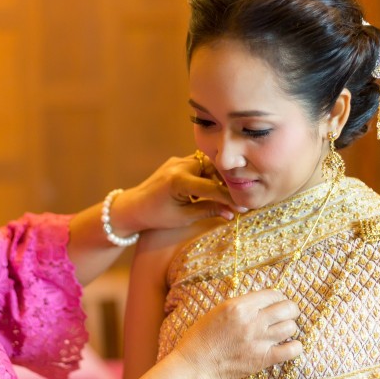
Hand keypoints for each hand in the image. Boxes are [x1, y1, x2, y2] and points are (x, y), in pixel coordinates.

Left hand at [110, 153, 244, 234]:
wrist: (133, 206)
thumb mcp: (183, 217)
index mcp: (179, 181)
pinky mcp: (178, 161)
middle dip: (229, 182)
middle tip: (242, 196)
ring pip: (209, 164)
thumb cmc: (156, 216)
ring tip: (231, 193)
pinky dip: (210, 174)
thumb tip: (233, 212)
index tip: (245, 206)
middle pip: (214, 168)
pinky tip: (217, 187)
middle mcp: (179, 165)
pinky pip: (200, 164)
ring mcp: (178, 161)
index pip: (212, 187)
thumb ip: (209, 211)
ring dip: (220, 177)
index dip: (230, 198)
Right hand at [174, 289, 301, 378]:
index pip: (272, 294)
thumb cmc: (203, 336)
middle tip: (288, 314)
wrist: (197, 364)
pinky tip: (290, 346)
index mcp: (240, 306)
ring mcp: (259, 340)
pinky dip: (295, 347)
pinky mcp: (264, 359)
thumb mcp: (220, 310)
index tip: (277, 302)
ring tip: (283, 331)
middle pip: (287, 308)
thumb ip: (242, 305)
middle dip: (290, 309)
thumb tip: (263, 303)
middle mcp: (252, 321)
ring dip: (289, 327)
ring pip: (291, 327)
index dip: (278, 297)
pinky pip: (292, 350)